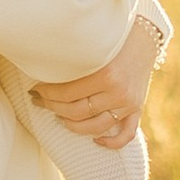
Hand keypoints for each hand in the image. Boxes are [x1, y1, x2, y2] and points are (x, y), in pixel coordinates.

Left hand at [31, 14, 162, 149]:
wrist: (145, 37)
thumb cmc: (113, 38)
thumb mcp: (93, 48)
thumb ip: (73, 62)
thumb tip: (43, 72)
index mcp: (105, 75)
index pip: (66, 93)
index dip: (46, 94)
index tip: (34, 90)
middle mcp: (117, 92)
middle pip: (76, 111)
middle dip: (52, 107)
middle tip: (39, 101)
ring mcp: (128, 103)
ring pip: (95, 127)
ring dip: (73, 125)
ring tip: (59, 116)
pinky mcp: (137, 109)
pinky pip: (126, 134)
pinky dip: (112, 142)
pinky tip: (96, 141)